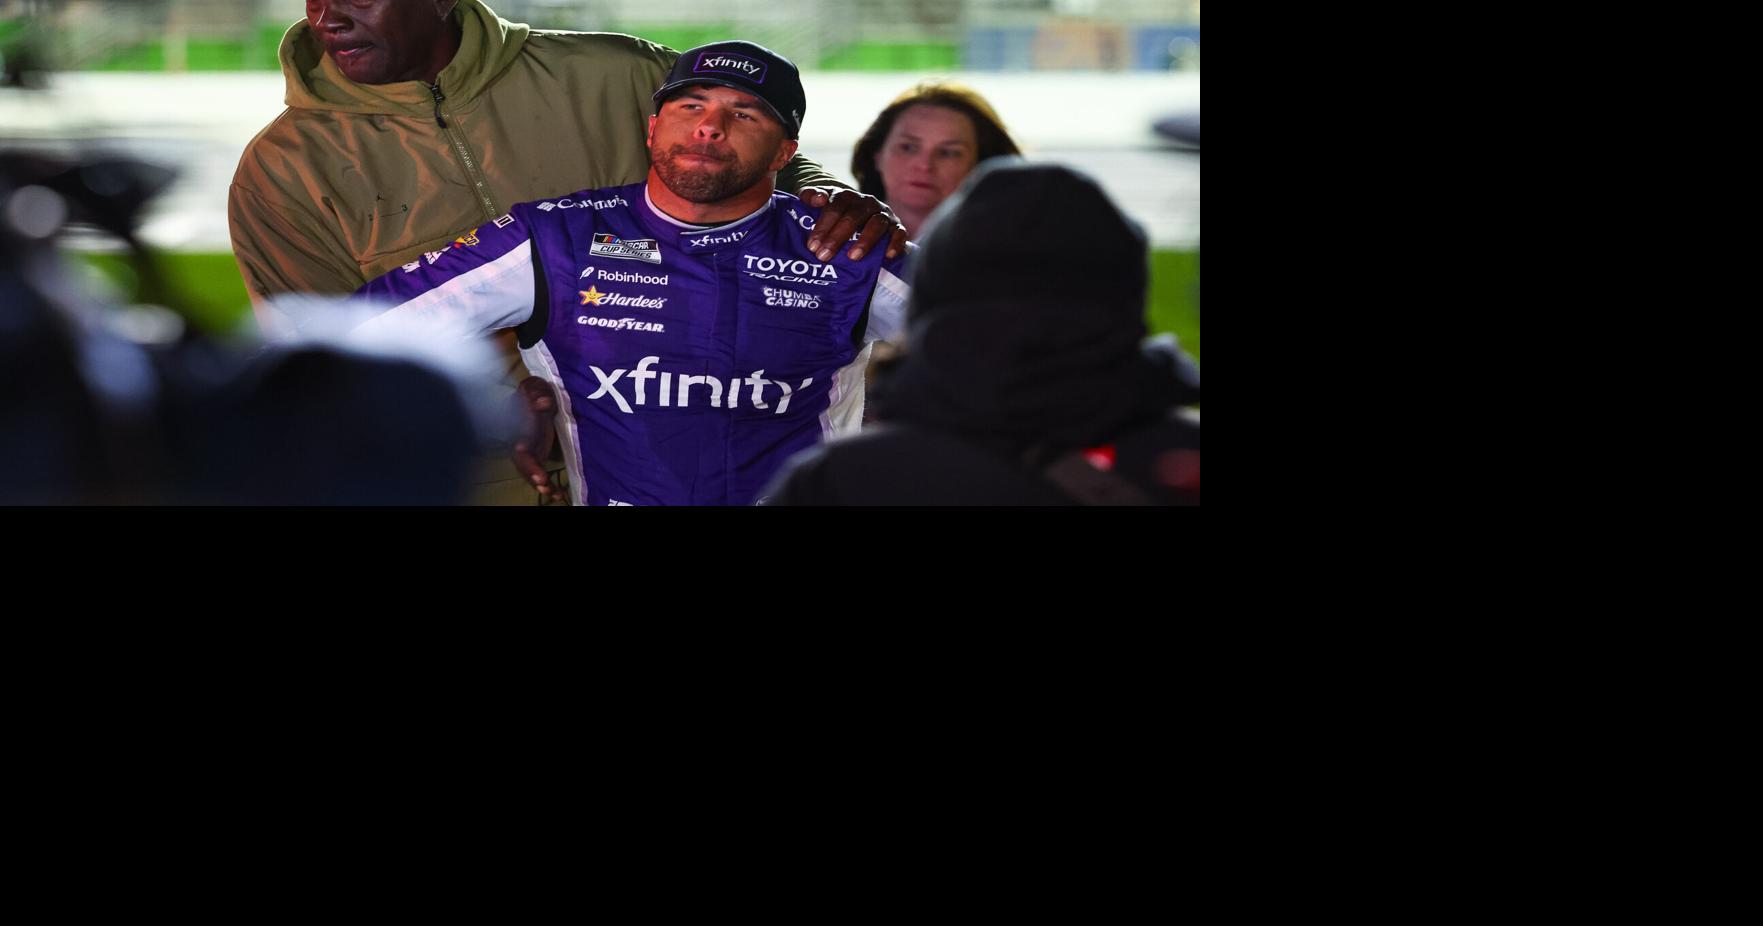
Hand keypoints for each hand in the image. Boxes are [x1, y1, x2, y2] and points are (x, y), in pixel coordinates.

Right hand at [512, 375, 558, 498]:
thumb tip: (542, 403)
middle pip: (524, 465)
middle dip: (533, 476)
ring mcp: (531, 452)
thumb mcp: (535, 388)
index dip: (528, 463)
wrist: (535, 398)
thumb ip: (536, 392)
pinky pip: (542, 474)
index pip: (521, 450)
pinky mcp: (539, 456)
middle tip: (544, 485)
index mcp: (521, 431)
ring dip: (541, 484)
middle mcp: (523, 445)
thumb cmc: (536, 393)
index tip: (539, 475)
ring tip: (553, 493)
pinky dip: (550, 485)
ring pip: (532, 472)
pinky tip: (559, 495)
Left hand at [797, 187, 907, 262]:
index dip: (823, 226)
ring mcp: (883, 214)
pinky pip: (899, 233)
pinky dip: (895, 243)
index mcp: (847, 196)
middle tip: (824, 256)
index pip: (835, 207)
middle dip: (838, 237)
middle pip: (853, 216)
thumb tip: (817, 199)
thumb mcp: (819, 202)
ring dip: (865, 241)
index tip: (812, 245)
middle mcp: (866, 203)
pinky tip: (886, 256)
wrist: (861, 216)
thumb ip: (810, 196)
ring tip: (852, 258)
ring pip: (877, 224)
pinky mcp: (897, 226)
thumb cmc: (835, 214)